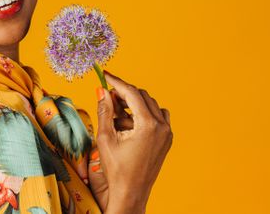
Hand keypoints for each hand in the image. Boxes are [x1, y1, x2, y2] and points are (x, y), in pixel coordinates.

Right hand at [92, 71, 172, 212]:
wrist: (131, 194)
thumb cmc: (117, 170)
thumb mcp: (106, 138)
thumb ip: (105, 111)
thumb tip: (102, 91)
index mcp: (148, 125)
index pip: (132, 93)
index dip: (117, 82)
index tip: (105, 75)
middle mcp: (162, 127)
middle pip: (143, 96)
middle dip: (125, 93)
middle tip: (108, 96)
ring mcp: (167, 134)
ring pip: (152, 105)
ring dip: (135, 104)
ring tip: (117, 113)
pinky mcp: (167, 140)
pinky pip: (158, 117)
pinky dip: (145, 114)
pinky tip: (130, 123)